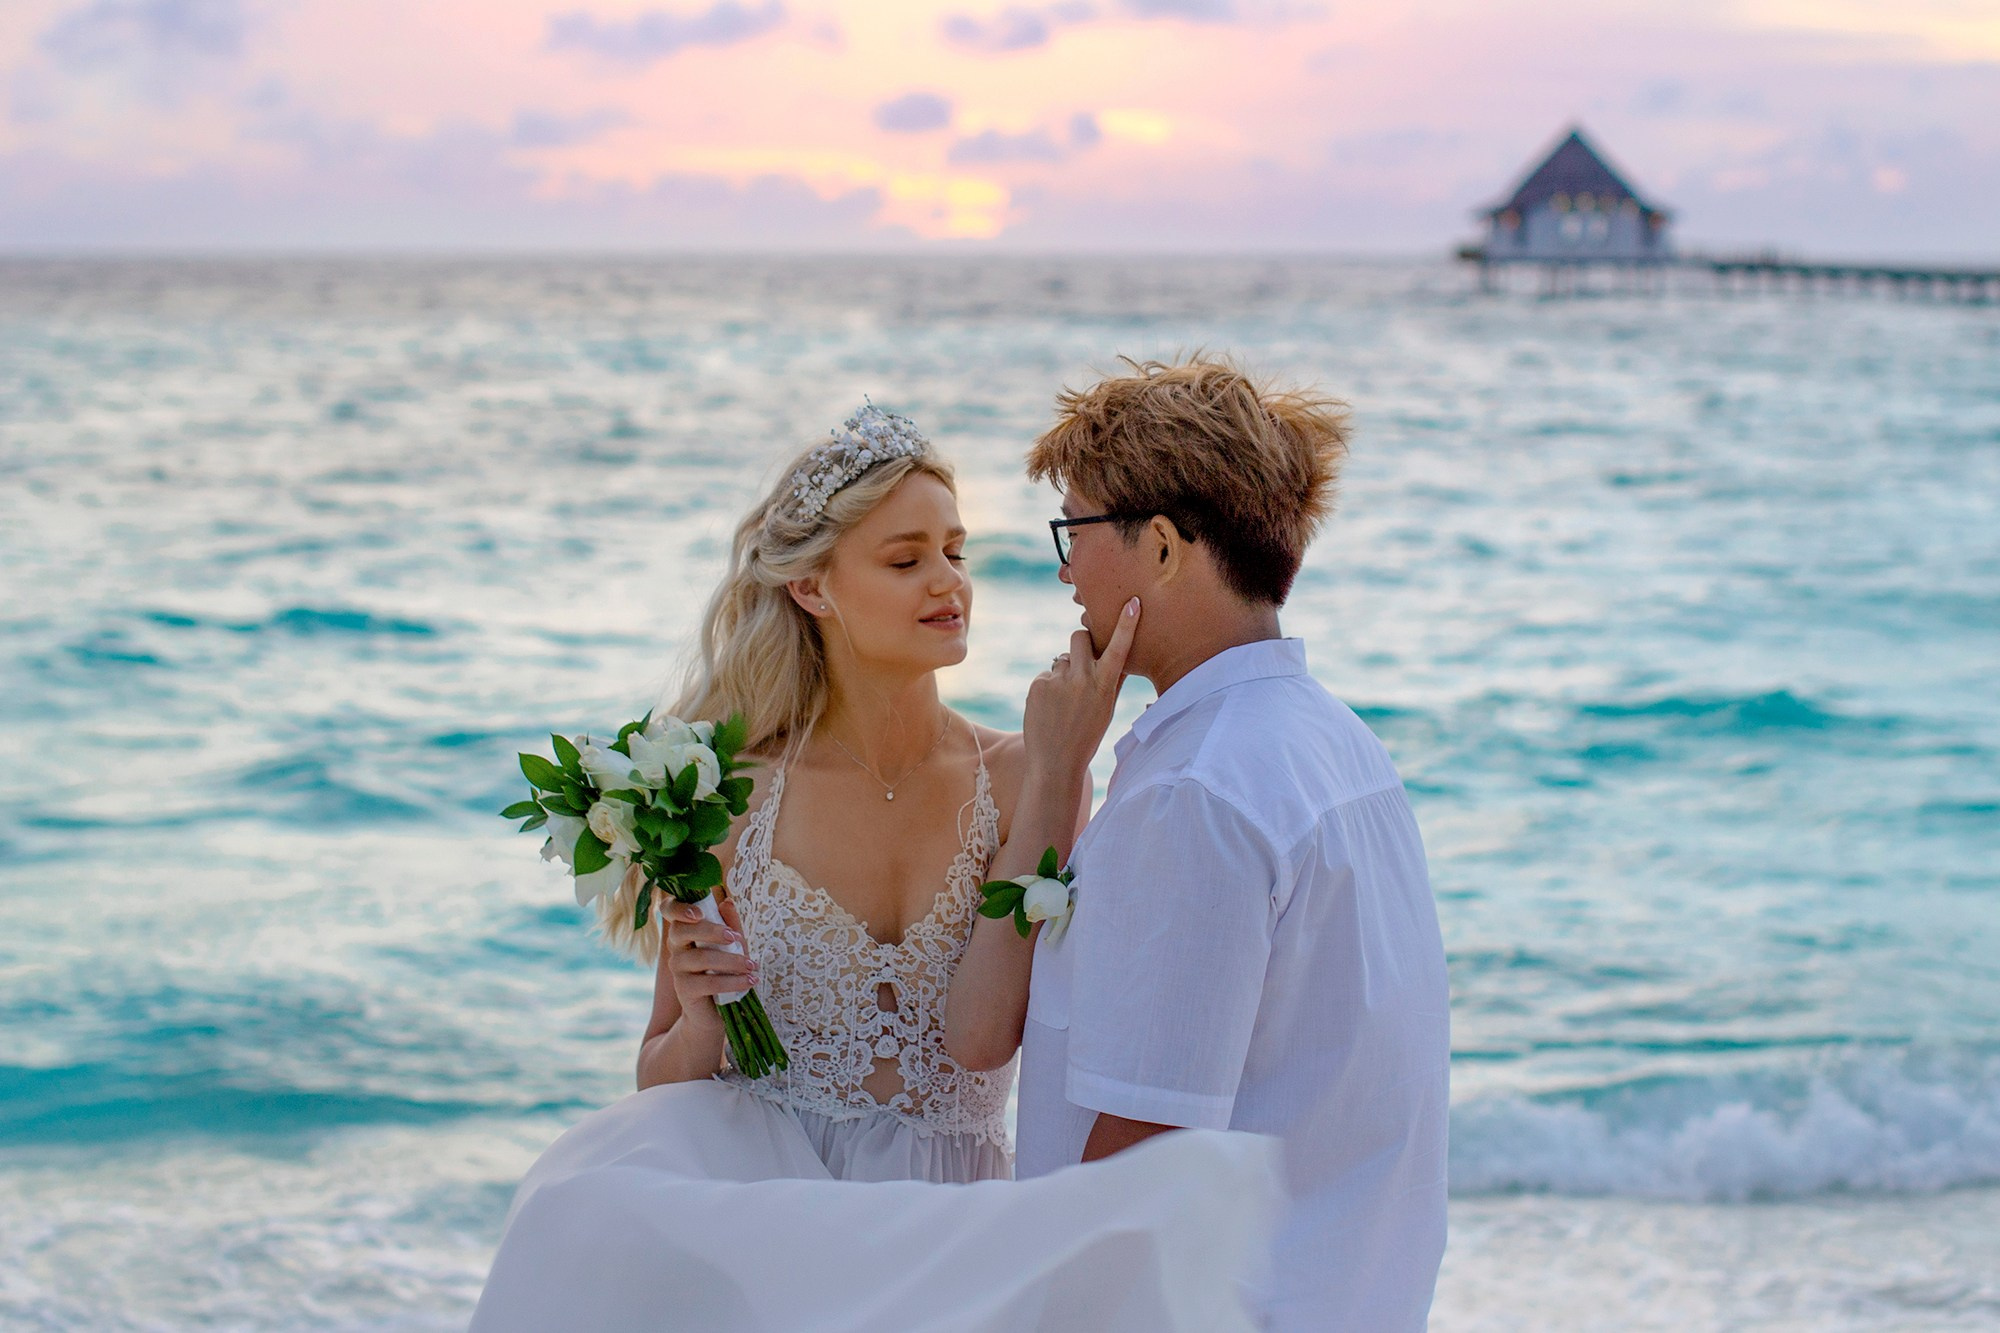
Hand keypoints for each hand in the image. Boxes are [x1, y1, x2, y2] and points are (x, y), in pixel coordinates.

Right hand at [664, 896, 756, 1026]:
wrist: (716, 1012)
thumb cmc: (724, 972)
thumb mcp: (733, 946)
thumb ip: (730, 925)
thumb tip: (727, 902)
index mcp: (684, 931)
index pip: (669, 910)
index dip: (678, 908)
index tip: (699, 913)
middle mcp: (675, 948)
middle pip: (682, 930)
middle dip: (711, 931)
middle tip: (735, 938)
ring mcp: (677, 969)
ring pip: (700, 958)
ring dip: (730, 960)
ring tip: (752, 965)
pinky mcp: (684, 990)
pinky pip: (708, 982)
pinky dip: (732, 981)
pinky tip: (750, 981)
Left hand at [1024, 596, 1140, 779]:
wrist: (1055, 762)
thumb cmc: (1087, 735)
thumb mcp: (1107, 708)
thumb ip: (1114, 681)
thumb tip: (1120, 656)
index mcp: (1105, 685)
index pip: (1119, 648)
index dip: (1126, 624)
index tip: (1132, 602)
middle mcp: (1082, 679)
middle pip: (1079, 636)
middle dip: (1081, 643)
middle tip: (1081, 660)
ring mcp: (1058, 680)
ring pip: (1062, 658)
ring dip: (1064, 672)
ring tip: (1064, 702)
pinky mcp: (1038, 684)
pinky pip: (1046, 674)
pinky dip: (1049, 686)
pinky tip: (1050, 709)